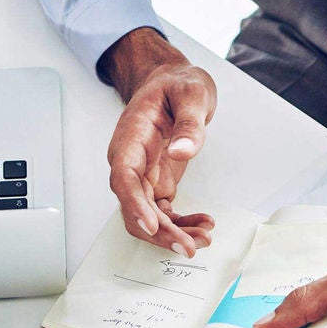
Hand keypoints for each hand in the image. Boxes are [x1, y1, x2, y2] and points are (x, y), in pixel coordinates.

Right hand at [101, 27, 217, 255]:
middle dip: (159, 231)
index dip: (133, 204)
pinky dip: (181, 223)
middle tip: (187, 246)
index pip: (123, 177)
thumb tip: (182, 151)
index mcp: (131, 137)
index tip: (151, 224)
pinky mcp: (157, 182)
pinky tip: (202, 224)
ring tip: (203, 238)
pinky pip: (164, 211)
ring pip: (148, 215)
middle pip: (134, 205)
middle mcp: (131, 161)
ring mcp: (144, 174)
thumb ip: (189, 122)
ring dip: (172, 233)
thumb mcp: (191, 92)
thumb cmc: (176, 84)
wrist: (172, 81)